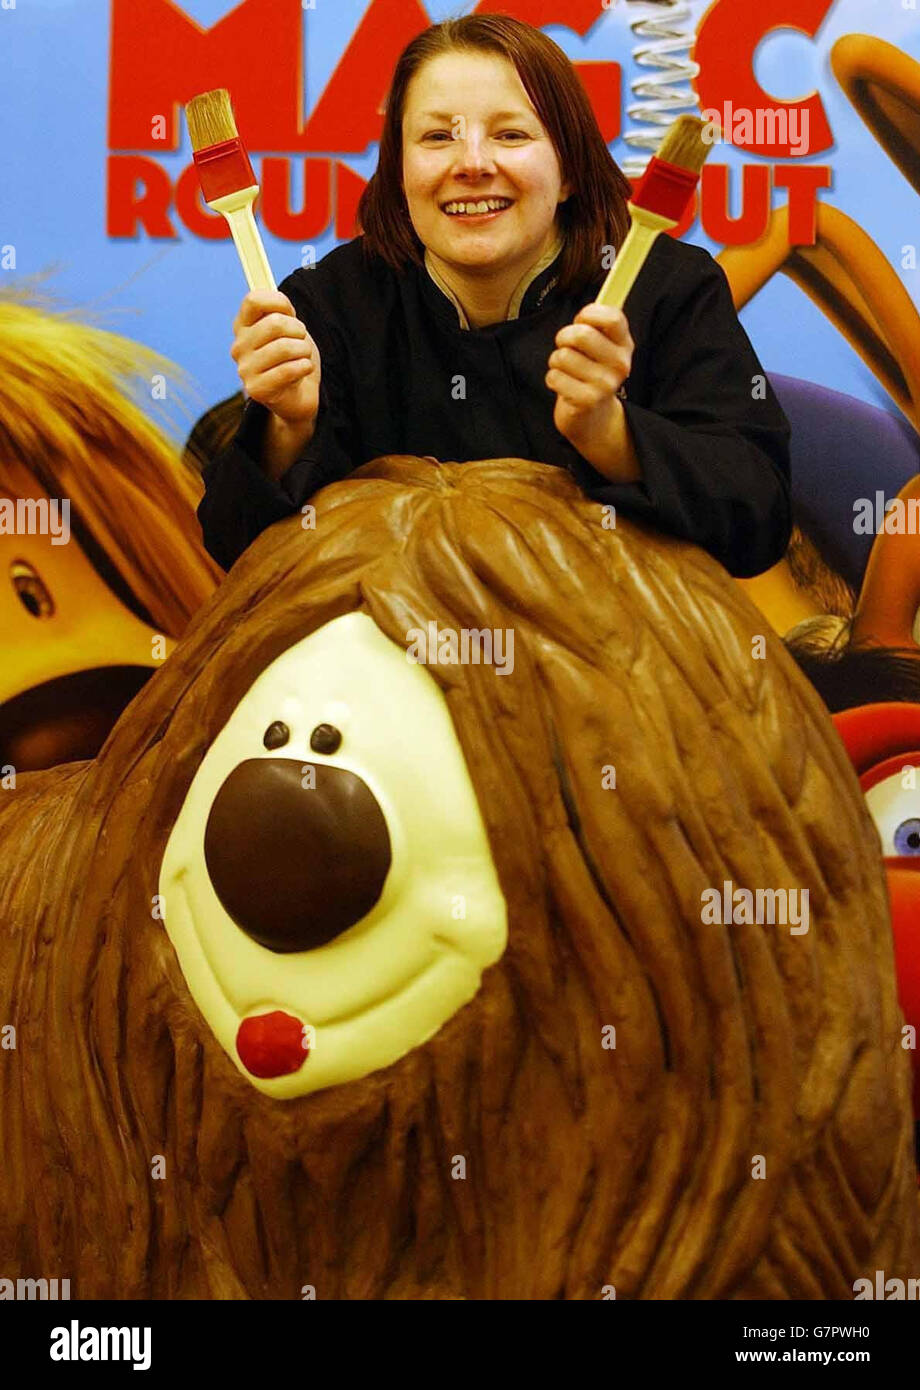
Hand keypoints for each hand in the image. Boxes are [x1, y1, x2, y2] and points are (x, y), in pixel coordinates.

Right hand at [231, 290, 319, 428]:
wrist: (298, 397)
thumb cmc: (293, 359)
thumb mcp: (289, 329)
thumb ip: (281, 312)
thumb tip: (281, 302)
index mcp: (242, 327)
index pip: (253, 300)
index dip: (279, 301)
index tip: (291, 313)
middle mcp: (239, 347)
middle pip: (275, 323)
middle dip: (299, 330)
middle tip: (302, 342)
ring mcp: (245, 369)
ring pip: (284, 347)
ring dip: (303, 351)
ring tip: (303, 357)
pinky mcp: (256, 390)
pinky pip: (288, 370)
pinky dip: (304, 367)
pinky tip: (304, 369)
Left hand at [545, 304, 637, 479]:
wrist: (593, 418)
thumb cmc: (590, 372)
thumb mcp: (601, 345)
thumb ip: (599, 320)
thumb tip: (616, 270)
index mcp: (625, 345)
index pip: (612, 316)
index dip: (589, 313)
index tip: (582, 321)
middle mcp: (620, 364)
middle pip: (580, 334)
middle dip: (563, 338)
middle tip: (567, 348)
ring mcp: (605, 384)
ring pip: (562, 356)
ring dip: (556, 362)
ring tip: (567, 371)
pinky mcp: (587, 401)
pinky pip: (554, 377)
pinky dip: (553, 380)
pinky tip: (564, 386)